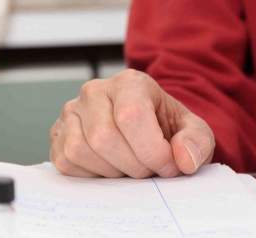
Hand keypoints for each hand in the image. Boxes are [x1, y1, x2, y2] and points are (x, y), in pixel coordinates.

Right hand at [50, 70, 214, 178]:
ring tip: (129, 167)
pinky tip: (109, 168)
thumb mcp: (193, 131)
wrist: (147, 129)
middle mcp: (95, 91)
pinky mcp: (58, 133)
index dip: (152, 151)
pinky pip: (65, 160)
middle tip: (149, 170)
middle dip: (133, 165)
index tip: (168, 166)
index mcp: (130, 82)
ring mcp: (72, 111)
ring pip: (80, 149)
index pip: (131, 116)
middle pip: (104, 137)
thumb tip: (183, 158)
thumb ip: (197, 142)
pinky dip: (89, 174)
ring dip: (110, 171)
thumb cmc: (166, 128)